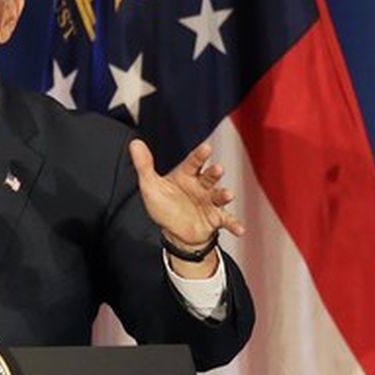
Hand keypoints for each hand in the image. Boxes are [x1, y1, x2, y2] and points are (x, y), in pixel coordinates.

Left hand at [129, 139, 245, 272]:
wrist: (175, 232)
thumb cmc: (164, 206)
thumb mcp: (150, 186)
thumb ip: (144, 165)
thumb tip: (135, 143)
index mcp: (186, 175)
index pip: (193, 162)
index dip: (200, 155)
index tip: (206, 148)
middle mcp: (201, 186)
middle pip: (209, 177)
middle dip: (214, 173)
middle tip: (218, 169)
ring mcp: (210, 202)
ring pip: (219, 195)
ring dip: (224, 194)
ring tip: (228, 195)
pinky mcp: (215, 218)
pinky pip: (227, 220)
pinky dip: (234, 224)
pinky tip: (239, 230)